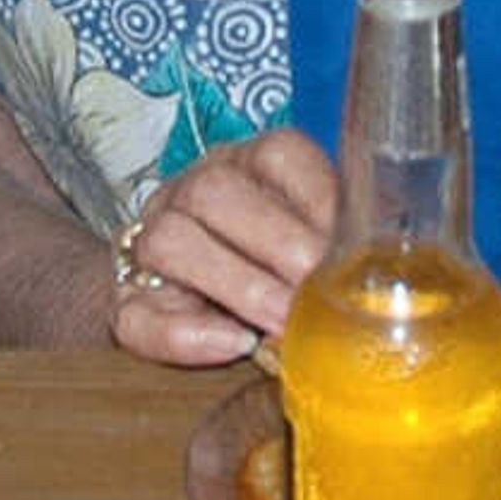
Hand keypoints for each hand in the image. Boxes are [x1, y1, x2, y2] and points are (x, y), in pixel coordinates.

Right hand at [108, 126, 333, 367]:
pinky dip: (186, 335)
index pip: (279, 155)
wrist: (196, 304)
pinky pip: (137, 316)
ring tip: (281, 324)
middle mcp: (195, 191)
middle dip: (274, 245)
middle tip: (314, 294)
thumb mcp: (321, 240)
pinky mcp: (125, 300)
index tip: (348, 250)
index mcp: (250, 164)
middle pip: (213, 192)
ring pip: (169, 240)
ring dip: (235, 286)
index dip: (318, 201)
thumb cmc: (284, 272)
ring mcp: (152, 240)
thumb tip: (376, 267)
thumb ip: (343, 242)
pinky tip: (233, 344)